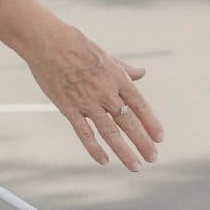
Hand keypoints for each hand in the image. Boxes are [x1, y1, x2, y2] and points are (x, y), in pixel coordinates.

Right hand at [23, 21, 161, 169]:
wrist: (49, 44)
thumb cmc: (78, 46)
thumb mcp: (108, 56)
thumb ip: (125, 69)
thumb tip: (142, 73)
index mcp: (117, 78)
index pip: (140, 105)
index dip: (151, 123)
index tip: (160, 138)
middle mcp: (106, 93)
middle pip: (129, 122)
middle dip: (143, 142)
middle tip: (153, 157)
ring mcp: (88, 102)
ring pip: (110, 132)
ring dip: (125, 151)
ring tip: (136, 166)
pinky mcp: (69, 109)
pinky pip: (84, 133)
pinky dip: (95, 148)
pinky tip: (105, 161)